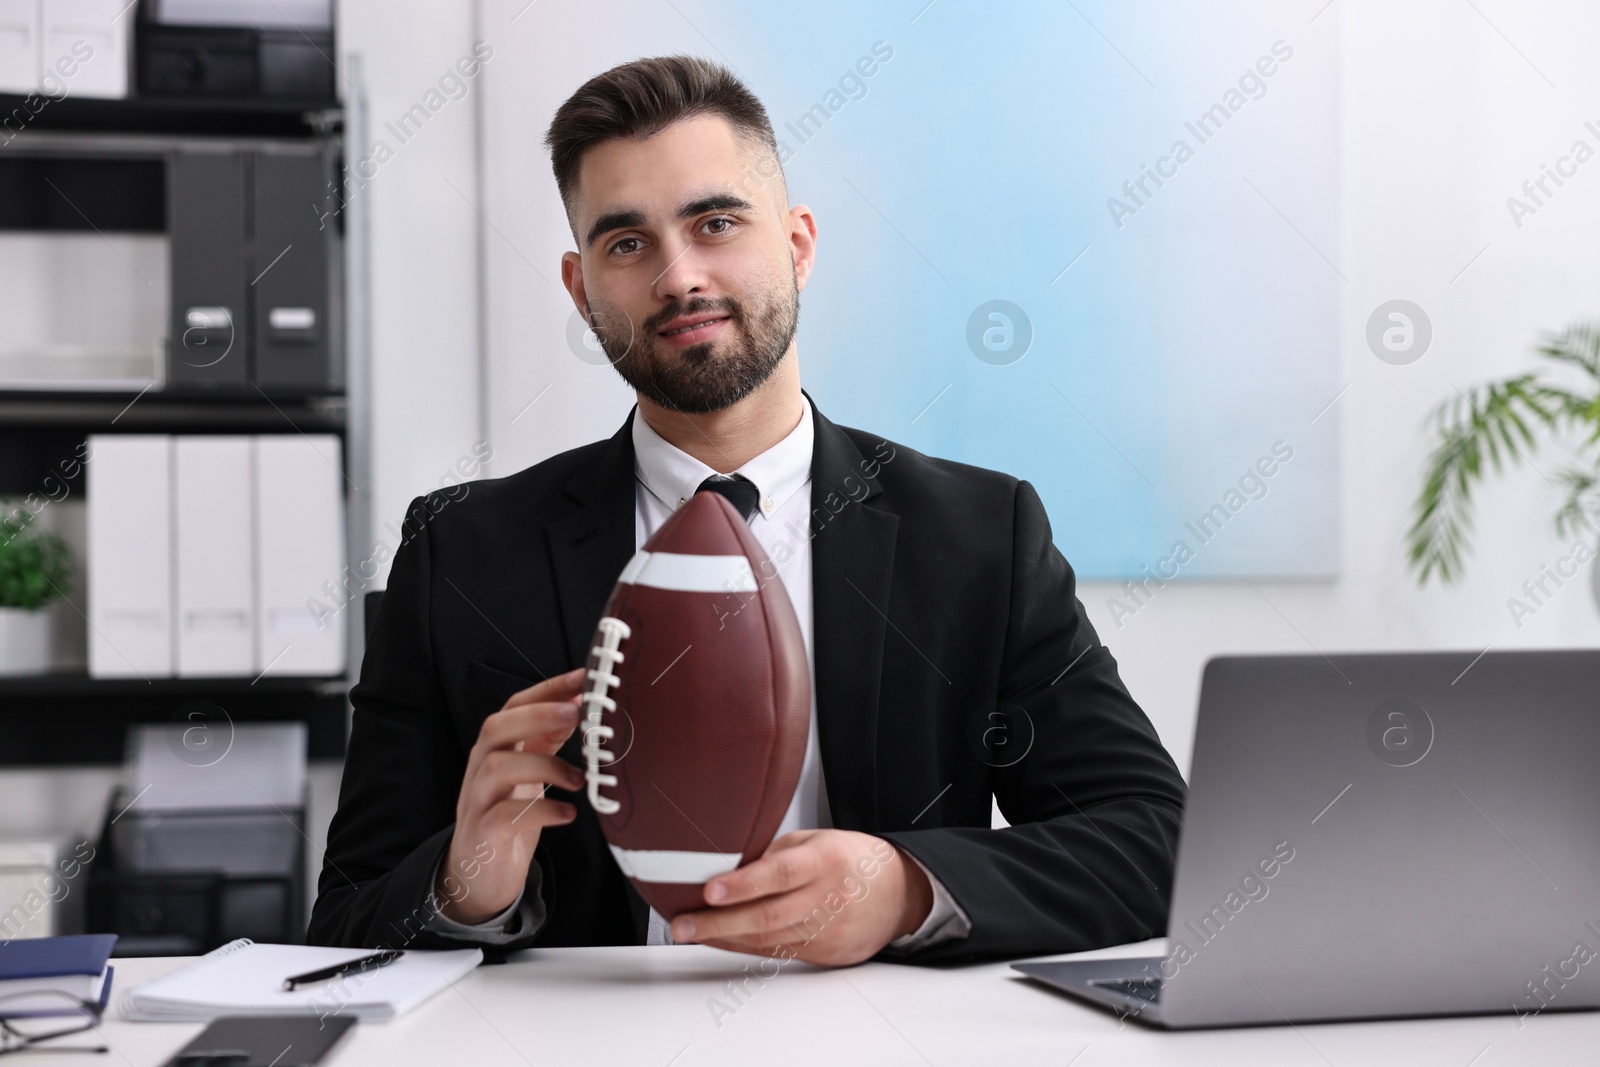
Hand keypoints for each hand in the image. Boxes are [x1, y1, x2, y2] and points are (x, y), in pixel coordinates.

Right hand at [435, 667, 587, 923]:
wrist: (477, 875)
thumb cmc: (508, 816)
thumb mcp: (528, 772)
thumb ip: (547, 739)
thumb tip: (579, 703)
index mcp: (495, 748)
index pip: (513, 706)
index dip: (546, 690)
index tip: (582, 678)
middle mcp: (480, 768)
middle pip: (496, 728)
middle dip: (536, 715)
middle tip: (576, 714)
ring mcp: (478, 800)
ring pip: (496, 766)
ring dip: (544, 765)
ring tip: (579, 779)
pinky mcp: (483, 833)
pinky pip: (505, 815)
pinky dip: (540, 811)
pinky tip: (568, 813)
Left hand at [669, 829, 933, 965]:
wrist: (899, 894)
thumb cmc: (852, 860)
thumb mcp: (817, 840)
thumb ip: (777, 854)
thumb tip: (730, 869)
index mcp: (826, 860)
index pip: (779, 874)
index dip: (742, 885)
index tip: (710, 891)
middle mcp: (827, 898)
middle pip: (768, 916)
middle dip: (719, 923)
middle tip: (683, 924)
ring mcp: (828, 931)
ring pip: (768, 940)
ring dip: (725, 938)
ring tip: (691, 932)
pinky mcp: (826, 954)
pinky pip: (778, 953)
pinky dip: (746, 947)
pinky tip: (723, 940)